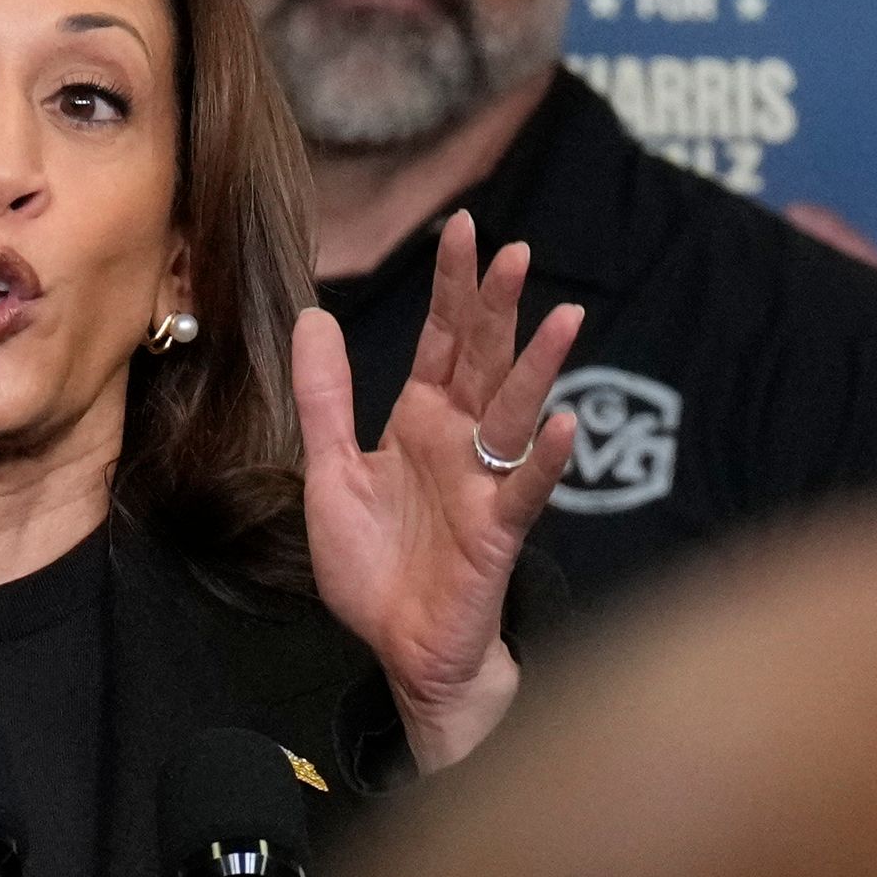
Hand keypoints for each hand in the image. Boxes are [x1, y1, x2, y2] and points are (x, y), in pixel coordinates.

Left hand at [295, 213, 578, 770]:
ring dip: (539, 367)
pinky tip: (564, 423)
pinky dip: (544, 458)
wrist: (399, 649)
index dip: (451, 287)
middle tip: (515, 250)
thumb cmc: (375, 568)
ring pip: (514, 413)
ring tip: (565, 316)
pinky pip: (524, 489)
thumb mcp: (329, 473)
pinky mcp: (497, 531)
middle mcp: (459, 442)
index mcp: (420, 422)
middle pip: (484, 361)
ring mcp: (483, 483)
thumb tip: (311, 317)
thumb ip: (324, 398)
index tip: (462, 227)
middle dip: (498, 307)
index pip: (441, 340)